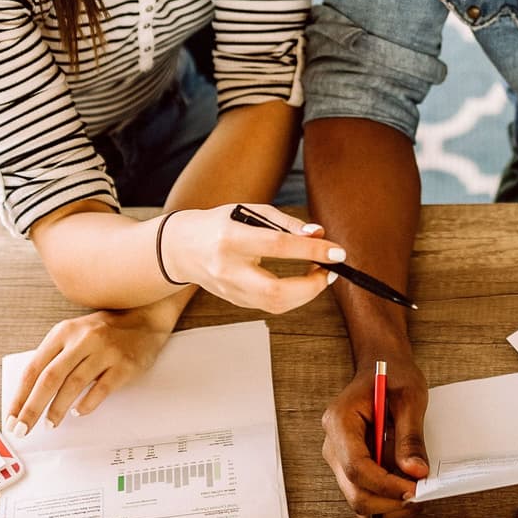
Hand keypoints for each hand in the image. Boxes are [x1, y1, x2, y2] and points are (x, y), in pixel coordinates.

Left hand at [5, 305, 174, 436]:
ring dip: (57, 409)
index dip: (20, 396)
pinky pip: (101, 389)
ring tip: (49, 425)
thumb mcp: (75, 334)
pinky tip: (77, 412)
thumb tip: (30, 395)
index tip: (11, 417)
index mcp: (64, 332)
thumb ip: (56, 357)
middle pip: (49, 378)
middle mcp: (83, 339)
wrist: (146, 318)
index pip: (34, 368)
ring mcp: (105, 351)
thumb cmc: (106, 331)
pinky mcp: (124, 364)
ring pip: (73, 384)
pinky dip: (87, 404)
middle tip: (22, 429)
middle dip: (32, 408)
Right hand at [158, 204, 345, 312]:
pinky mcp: (234, 302)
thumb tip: (319, 234)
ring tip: (319, 274)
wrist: (180, 249)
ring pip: (275, 305)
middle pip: (275, 292)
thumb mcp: (250, 212)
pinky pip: (270, 306)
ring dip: (306, 294)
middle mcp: (228, 269)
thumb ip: (286, 223)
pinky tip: (301, 283)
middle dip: (312, 286)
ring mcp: (229, 290)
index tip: (337, 252)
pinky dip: (292, 296)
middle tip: (330, 271)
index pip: (277, 247)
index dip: (312, 250)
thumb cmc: (220, 224)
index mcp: (231, 238)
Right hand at [321, 354, 430, 517]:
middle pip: (354, 490)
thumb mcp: (410, 397)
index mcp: (340, 421)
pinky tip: (404, 489)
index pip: (356, 467)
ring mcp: (340, 457)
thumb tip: (415, 472)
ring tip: (416, 493)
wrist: (382, 364)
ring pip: (358, 496)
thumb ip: (411, 436)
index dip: (385, 485)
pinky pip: (364, 491)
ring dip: (387, 504)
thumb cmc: (393, 374)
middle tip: (420, 496)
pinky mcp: (351, 464)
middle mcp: (334, 443)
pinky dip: (385, 498)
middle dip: (387, 502)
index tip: (413, 489)